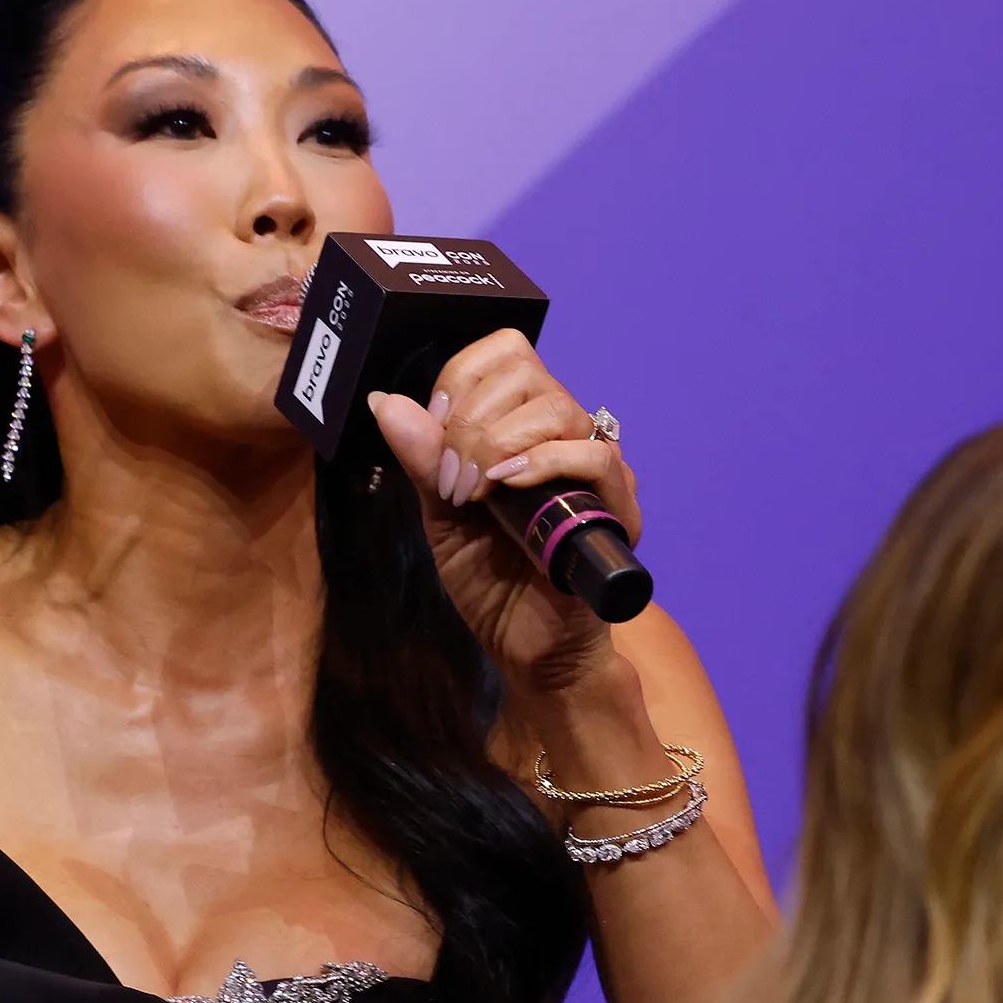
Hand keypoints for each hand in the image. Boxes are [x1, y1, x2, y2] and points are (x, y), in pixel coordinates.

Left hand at [362, 330, 641, 702]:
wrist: (528, 649)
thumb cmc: (491, 581)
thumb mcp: (441, 515)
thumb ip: (422, 459)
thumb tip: (386, 401)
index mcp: (523, 426)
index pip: (505, 353)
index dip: (461, 379)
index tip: (435, 429)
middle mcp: (564, 435)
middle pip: (526, 373)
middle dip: (470, 420)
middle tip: (450, 477)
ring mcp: (594, 468)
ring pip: (557, 408)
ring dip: (498, 443)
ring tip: (472, 491)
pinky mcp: (616, 508)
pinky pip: (595, 457)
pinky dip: (544, 463)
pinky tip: (507, 488)